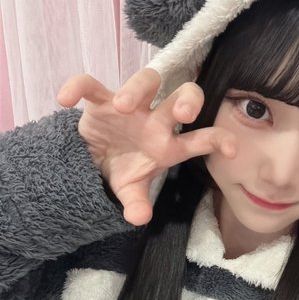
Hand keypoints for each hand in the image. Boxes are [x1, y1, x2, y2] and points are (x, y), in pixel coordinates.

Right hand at [57, 69, 235, 225]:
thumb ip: (137, 203)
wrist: (94, 159)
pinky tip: (65, 101)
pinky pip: (91, 84)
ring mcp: (132, 105)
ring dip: (137, 89)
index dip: (218, 140)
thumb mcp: (130, 190)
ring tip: (123, 107)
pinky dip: (78, 86)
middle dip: (188, 100)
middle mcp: (156, 120)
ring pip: (146, 81)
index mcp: (169, 145)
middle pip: (184, 96)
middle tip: (182, 113)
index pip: (200, 138)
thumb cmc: (123, 169)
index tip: (232, 149)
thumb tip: (139, 218)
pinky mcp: (102, 98)